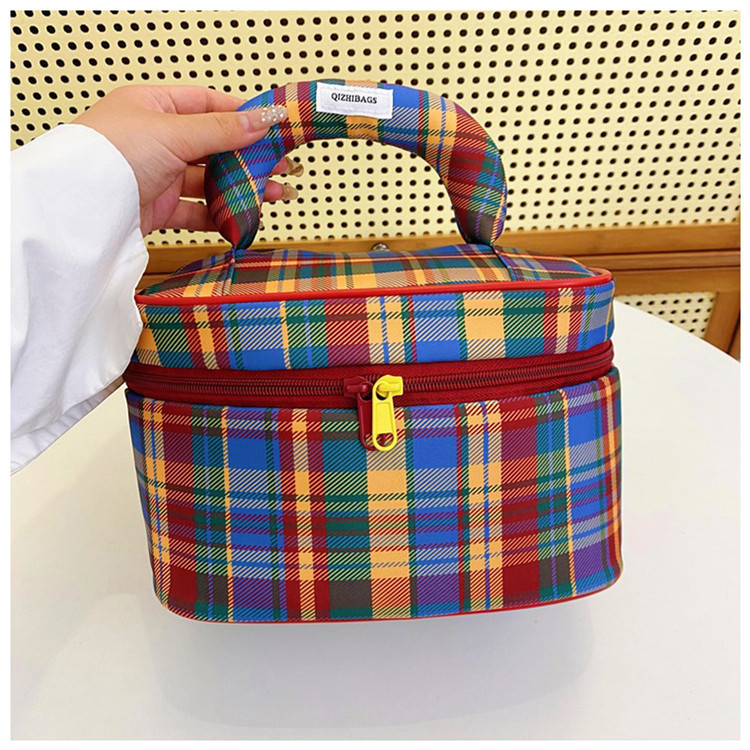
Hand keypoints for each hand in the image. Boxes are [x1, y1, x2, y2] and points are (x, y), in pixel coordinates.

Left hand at [74, 85, 298, 235]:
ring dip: (242, 188)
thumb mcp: (173, 133)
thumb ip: (221, 130)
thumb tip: (262, 118)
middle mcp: (155, 140)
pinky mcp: (157, 208)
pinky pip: (196, 211)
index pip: (207, 105)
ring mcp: (157, 175)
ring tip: (274, 194)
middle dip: (250, 158)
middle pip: (214, 147)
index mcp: (152, 107)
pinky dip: (219, 216)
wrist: (82, 208)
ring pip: (209, 181)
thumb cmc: (110, 156)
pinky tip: (240, 217)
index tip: (272, 126)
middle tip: (282, 166)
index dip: (242, 115)